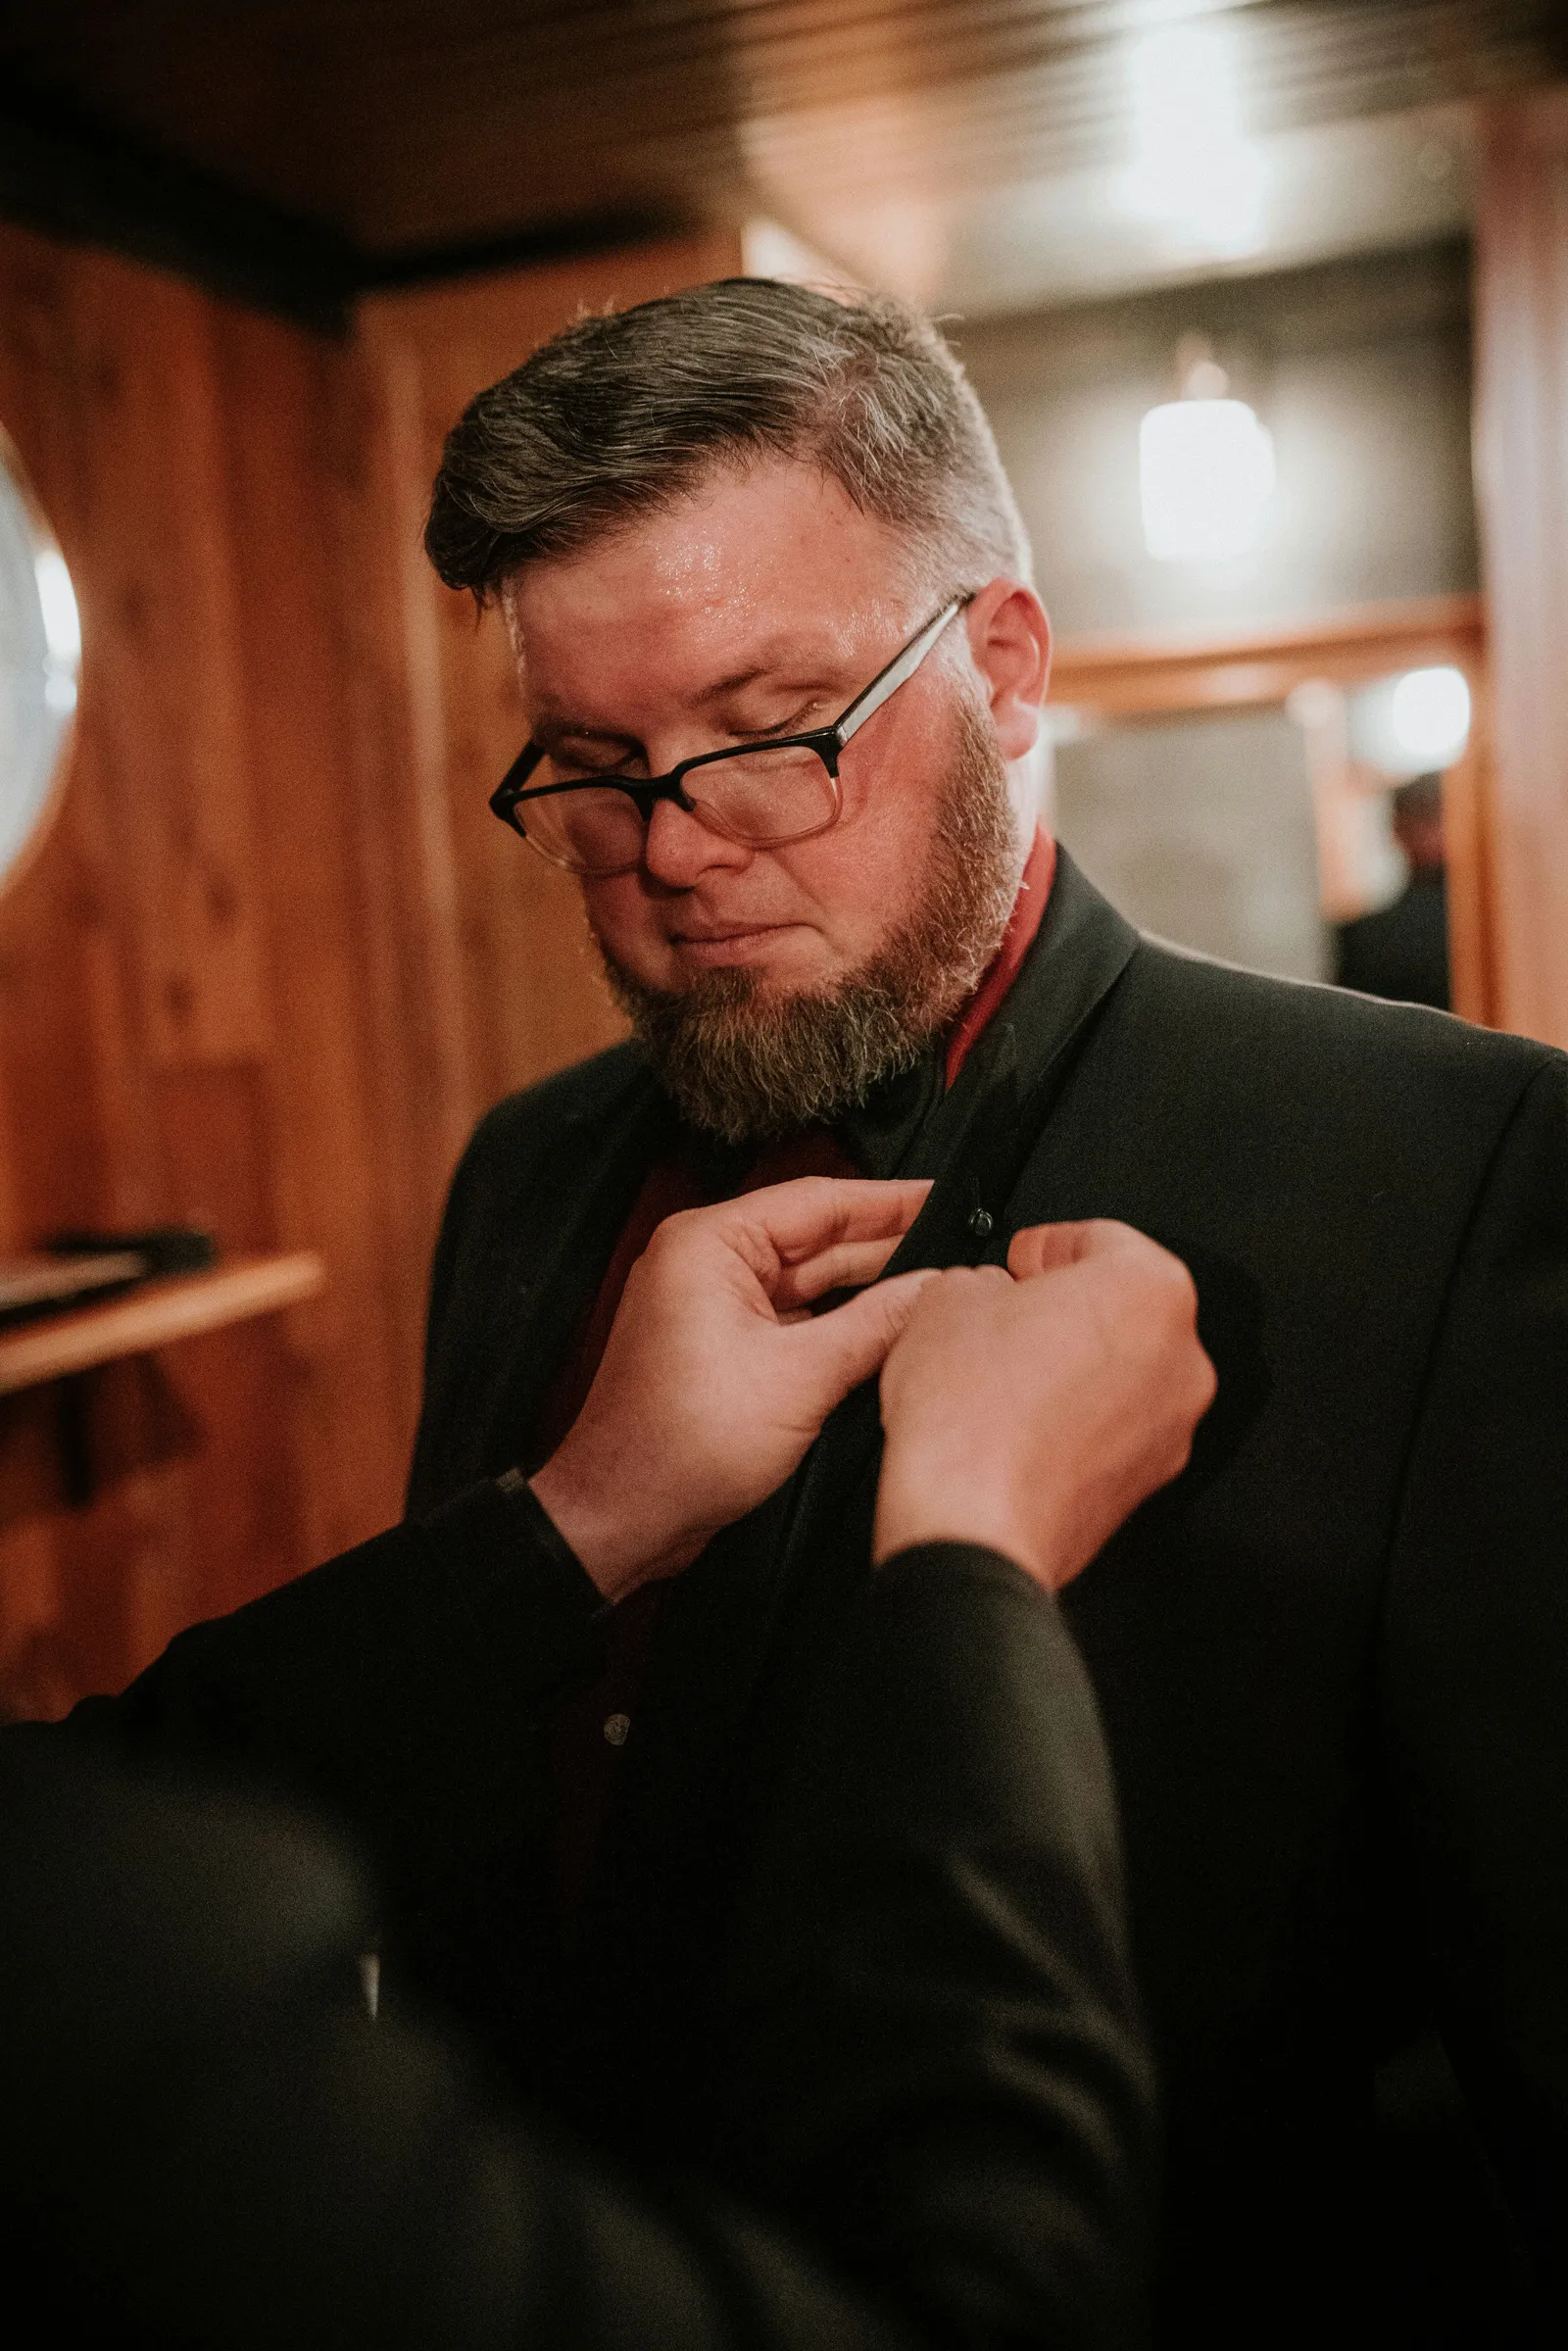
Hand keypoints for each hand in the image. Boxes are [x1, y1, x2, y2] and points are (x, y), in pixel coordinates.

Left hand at [531, 1178, 935, 1601]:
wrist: (624, 1517)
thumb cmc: (681, 1445)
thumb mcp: (800, 1378)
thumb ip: (876, 1325)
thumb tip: (936, 1289)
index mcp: (710, 1243)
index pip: (819, 1200)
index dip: (891, 1200)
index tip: (946, 1196)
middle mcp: (708, 1263)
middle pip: (817, 1239)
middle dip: (887, 1244)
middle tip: (961, 1244)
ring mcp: (715, 1308)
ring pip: (810, 1283)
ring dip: (868, 1288)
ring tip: (941, 1283)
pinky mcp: (726, 1350)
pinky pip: (795, 1321)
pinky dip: (840, 1325)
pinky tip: (893, 1329)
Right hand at [874, 1220, 1215, 1591]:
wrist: (974, 1524)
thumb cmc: (973, 1417)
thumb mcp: (948, 1298)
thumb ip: (982, 1278)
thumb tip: (989, 1293)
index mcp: (1149, 1290)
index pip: (1101, 1238)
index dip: (1048, 1244)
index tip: (1025, 1257)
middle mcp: (1181, 1357)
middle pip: (1122, 1308)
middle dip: (1065, 1306)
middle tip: (1010, 1312)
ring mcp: (1171, 1425)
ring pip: (1122, 1370)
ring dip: (1071, 1364)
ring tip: (1006, 1373)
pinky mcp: (1148, 1479)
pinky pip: (1114, 1426)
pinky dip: (1077, 1416)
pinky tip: (1020, 1420)